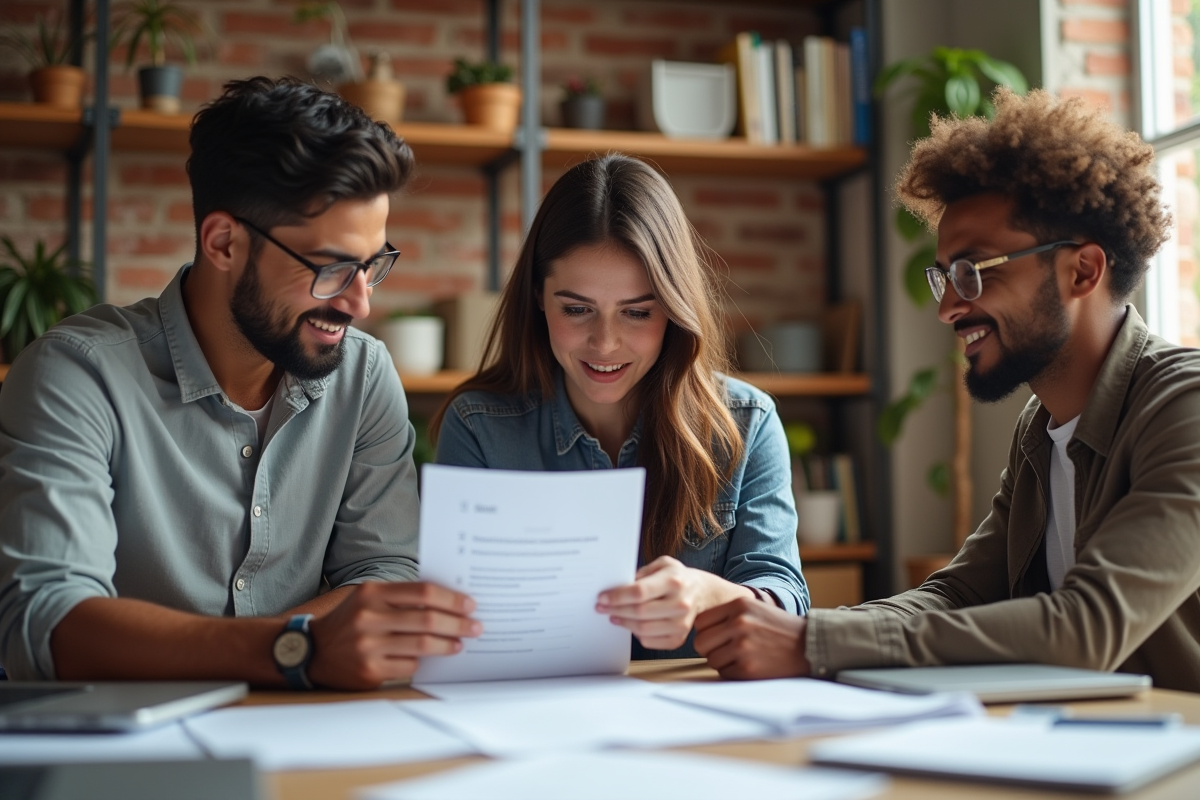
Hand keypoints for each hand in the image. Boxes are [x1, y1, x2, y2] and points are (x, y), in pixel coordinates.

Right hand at [306, 581, 480, 689]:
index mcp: (373, 593)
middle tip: (475, 627)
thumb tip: (448, 602)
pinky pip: (409, 666)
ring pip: (422, 645)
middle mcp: (369, 617)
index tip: (470, 605)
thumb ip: (401, 598)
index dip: (451, 599)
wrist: (311, 651)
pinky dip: (423, 662)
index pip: (423, 592)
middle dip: (458, 624)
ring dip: (448, 645)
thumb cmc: (350, 621)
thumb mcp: (369, 599)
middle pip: (428, 619)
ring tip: (460, 644)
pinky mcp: (369, 670)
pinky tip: (431, 658)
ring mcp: (368, 645)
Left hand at [596, 556, 750, 650]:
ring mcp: (682, 623)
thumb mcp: (662, 564)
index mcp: (674, 581)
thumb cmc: (676, 577)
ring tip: (613, 616)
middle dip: (616, 610)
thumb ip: (641, 574)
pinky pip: (650, 641)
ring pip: (643, 629)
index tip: (602, 598)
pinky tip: (630, 624)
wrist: (701, 591)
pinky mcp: (679, 638)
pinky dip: (636, 634)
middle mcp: (680, 603)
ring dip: (623, 623)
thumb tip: (617, 587)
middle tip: (601, 608)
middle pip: (639, 612)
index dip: (617, 597)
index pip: (640, 592)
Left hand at [693, 597, 809, 679]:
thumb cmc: (778, 628)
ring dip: (723, 662)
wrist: (809, 645)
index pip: (701, 621)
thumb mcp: (753, 608)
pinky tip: (750, 665)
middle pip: (701, 642)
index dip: (706, 631)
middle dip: (710, 649)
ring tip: (743, 656)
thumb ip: (727, 614)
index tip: (717, 636)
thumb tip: (696, 628)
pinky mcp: (748, 668)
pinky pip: (724, 673)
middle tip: (727, 649)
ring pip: (711, 660)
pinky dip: (733, 672)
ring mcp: (743, 646)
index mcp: (738, 605)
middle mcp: (739, 623)